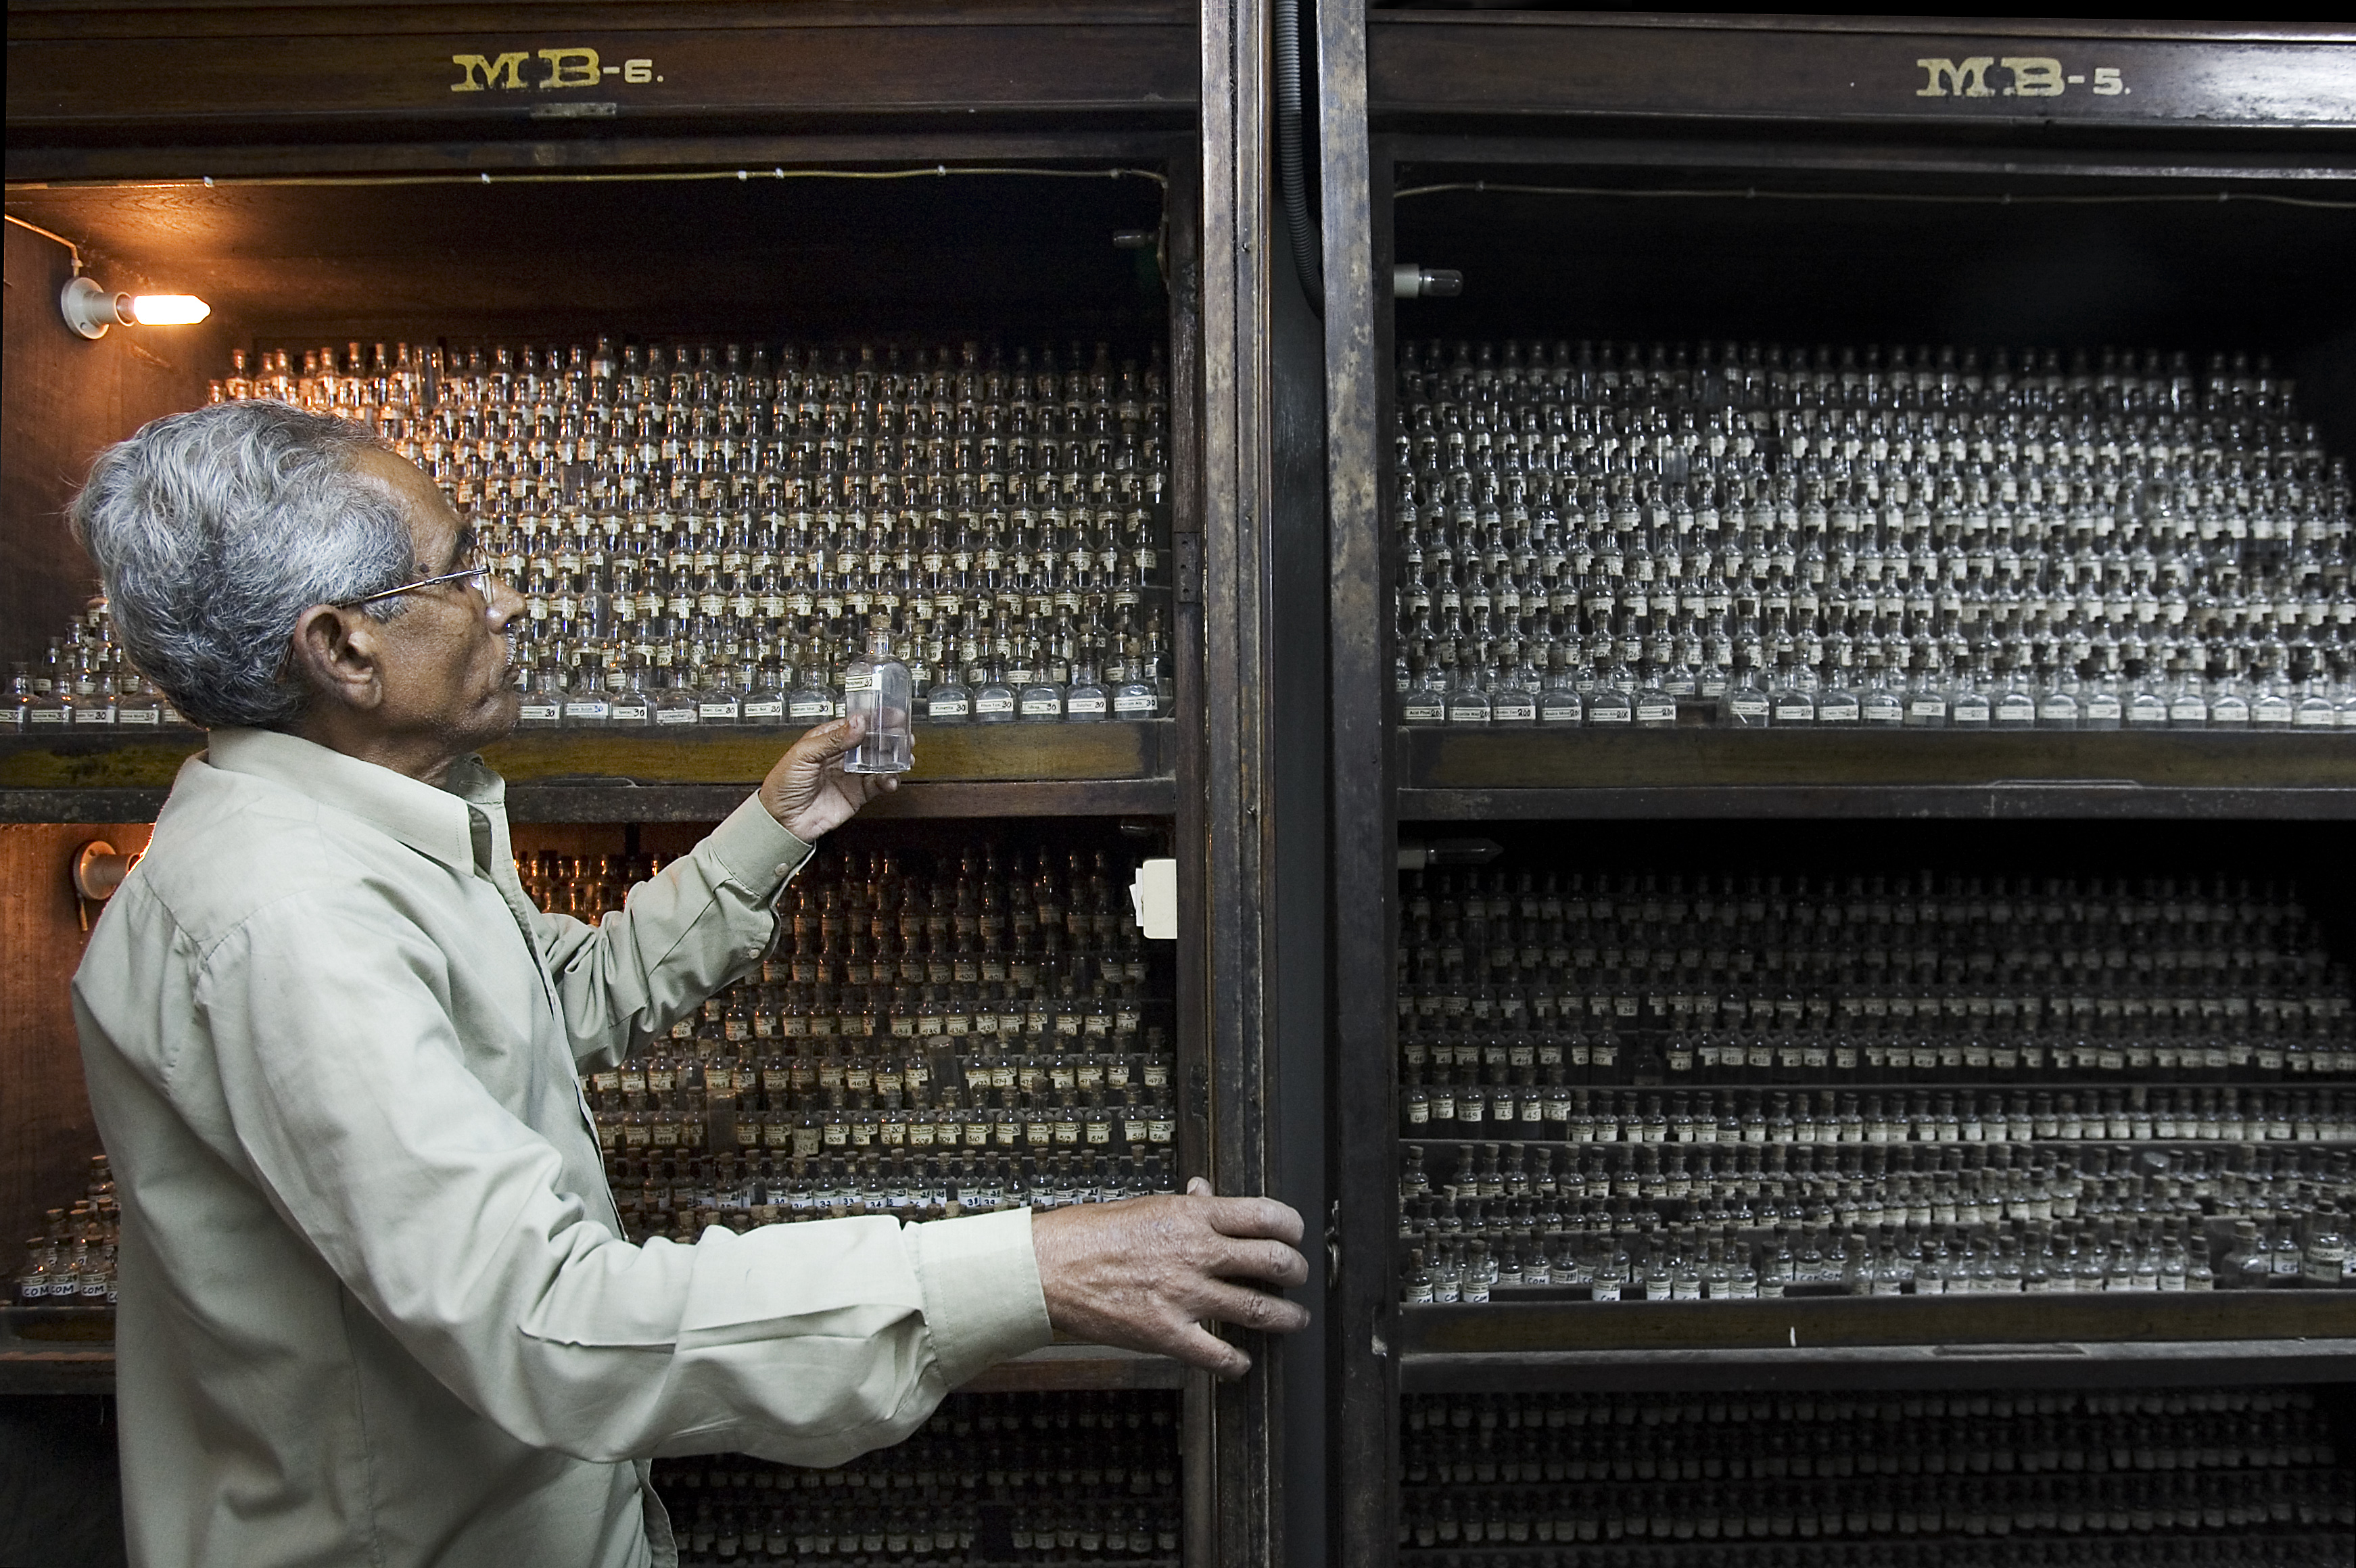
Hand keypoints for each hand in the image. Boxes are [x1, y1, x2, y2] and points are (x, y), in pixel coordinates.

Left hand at [758, 716, 896, 841]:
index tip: (893, 715)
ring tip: (904, 758)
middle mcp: (842, 755)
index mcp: (828, 739)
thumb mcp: (804, 754)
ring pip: (880, 763)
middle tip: (905, 737)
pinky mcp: (858, 794)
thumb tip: (858, 723)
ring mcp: (851, 775)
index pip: (856, 724)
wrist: (782, 821)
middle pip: (873, 742)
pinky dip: (889, 781)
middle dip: (891, 739)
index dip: (876, 719)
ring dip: (894, 760)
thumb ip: (833, 739)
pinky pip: (878, 785)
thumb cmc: (782, 785)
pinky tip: (890, 779)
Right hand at [1030, 1177, 1309, 1379]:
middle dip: (1297, 1272)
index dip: (1292, 1228)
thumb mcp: (1144, 1205)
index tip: (1295, 1236)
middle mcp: (1196, 1253)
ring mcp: (1184, 1295)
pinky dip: (1238, 1362)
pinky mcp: (1167, 1333)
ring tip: (1293, 1319)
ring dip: (1286, 1317)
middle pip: (1274, 1262)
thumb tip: (1206, 1192)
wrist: (1048, 1269)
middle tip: (1298, 1278)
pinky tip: (1242, 1361)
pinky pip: (1220, 1355)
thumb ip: (1184, 1205)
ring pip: (1259, 1309)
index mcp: (1192, 1216)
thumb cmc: (1089, 1233)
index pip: (1266, 1215)